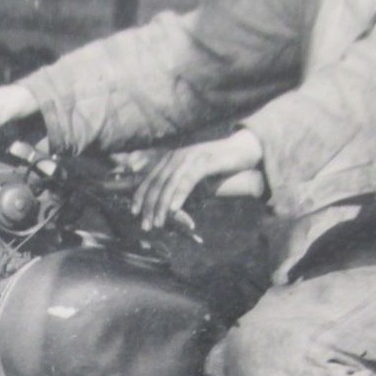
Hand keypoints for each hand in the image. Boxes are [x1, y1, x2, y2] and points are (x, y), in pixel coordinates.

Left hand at [131, 130, 265, 230]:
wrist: (242, 150)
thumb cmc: (217, 165)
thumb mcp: (193, 173)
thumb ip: (179, 183)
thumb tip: (167, 203)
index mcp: (171, 158)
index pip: (150, 177)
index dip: (140, 195)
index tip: (134, 212)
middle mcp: (177, 156)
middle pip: (157, 183)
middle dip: (149, 206)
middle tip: (145, 225)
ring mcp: (190, 157)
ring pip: (169, 184)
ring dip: (161, 206)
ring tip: (158, 223)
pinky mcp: (204, 161)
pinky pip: (188, 180)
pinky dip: (179, 195)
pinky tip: (173, 209)